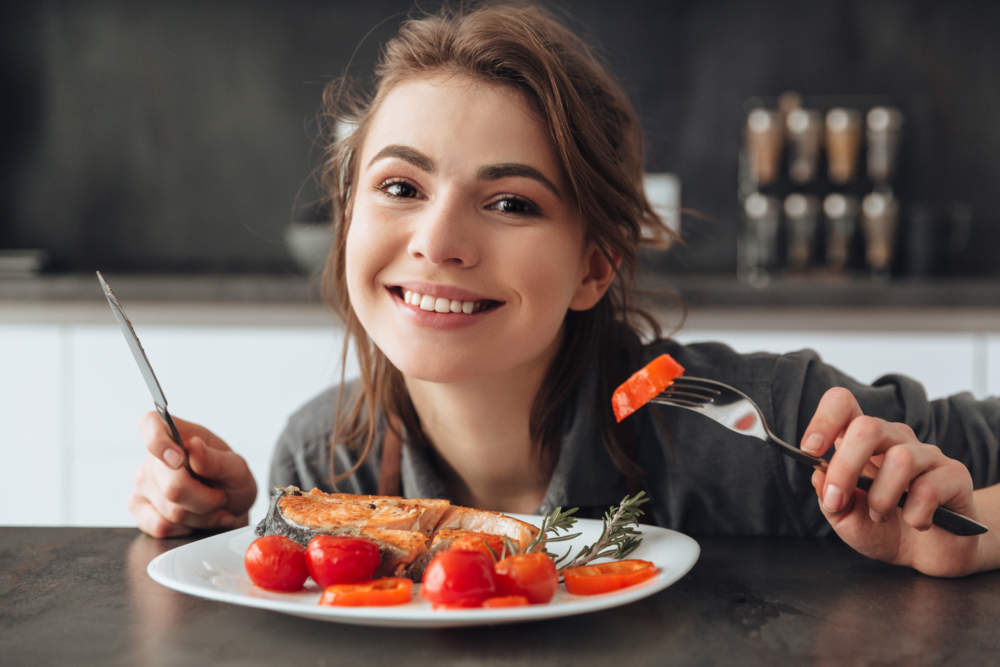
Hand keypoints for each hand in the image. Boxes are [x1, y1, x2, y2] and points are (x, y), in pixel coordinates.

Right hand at [129, 412, 256, 537]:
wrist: (229, 510)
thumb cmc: (231, 482)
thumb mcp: (237, 469)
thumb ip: (216, 459)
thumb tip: (193, 446)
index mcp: (178, 434)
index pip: (150, 423)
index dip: (158, 441)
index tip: (179, 459)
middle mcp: (154, 457)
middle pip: (172, 486)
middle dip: (206, 498)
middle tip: (220, 495)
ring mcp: (143, 483)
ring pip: (172, 511)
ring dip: (202, 515)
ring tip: (211, 506)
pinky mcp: (139, 509)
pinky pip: (162, 527)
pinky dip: (187, 528)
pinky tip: (197, 519)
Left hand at [801, 387, 980, 576]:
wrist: (927, 554)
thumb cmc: (882, 529)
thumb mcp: (845, 518)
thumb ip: (828, 499)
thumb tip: (817, 475)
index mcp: (860, 442)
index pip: (843, 404)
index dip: (824, 420)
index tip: (809, 450)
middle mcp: (894, 439)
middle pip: (868, 427)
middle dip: (845, 467)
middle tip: (837, 500)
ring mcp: (926, 454)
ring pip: (900, 459)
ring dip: (881, 498)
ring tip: (880, 516)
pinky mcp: (954, 474)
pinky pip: (929, 489)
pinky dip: (915, 515)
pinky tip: (917, 523)